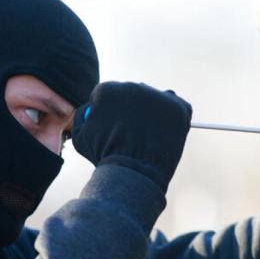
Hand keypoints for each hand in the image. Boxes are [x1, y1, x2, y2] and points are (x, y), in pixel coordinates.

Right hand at [72, 81, 191, 191]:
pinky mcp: (178, 107)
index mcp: (108, 89)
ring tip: (148, 139)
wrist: (131, 172)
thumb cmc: (104, 157)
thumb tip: (92, 108)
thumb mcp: (81, 136)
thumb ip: (84, 116)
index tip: (115, 129)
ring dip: (153, 115)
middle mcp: (134, 86)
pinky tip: (164, 135)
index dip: (112, 114)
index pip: (111, 96)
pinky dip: (173, 120)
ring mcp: (158, 95)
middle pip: (134, 96)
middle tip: (133, 135)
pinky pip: (178, 108)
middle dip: (133, 112)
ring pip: (156, 101)